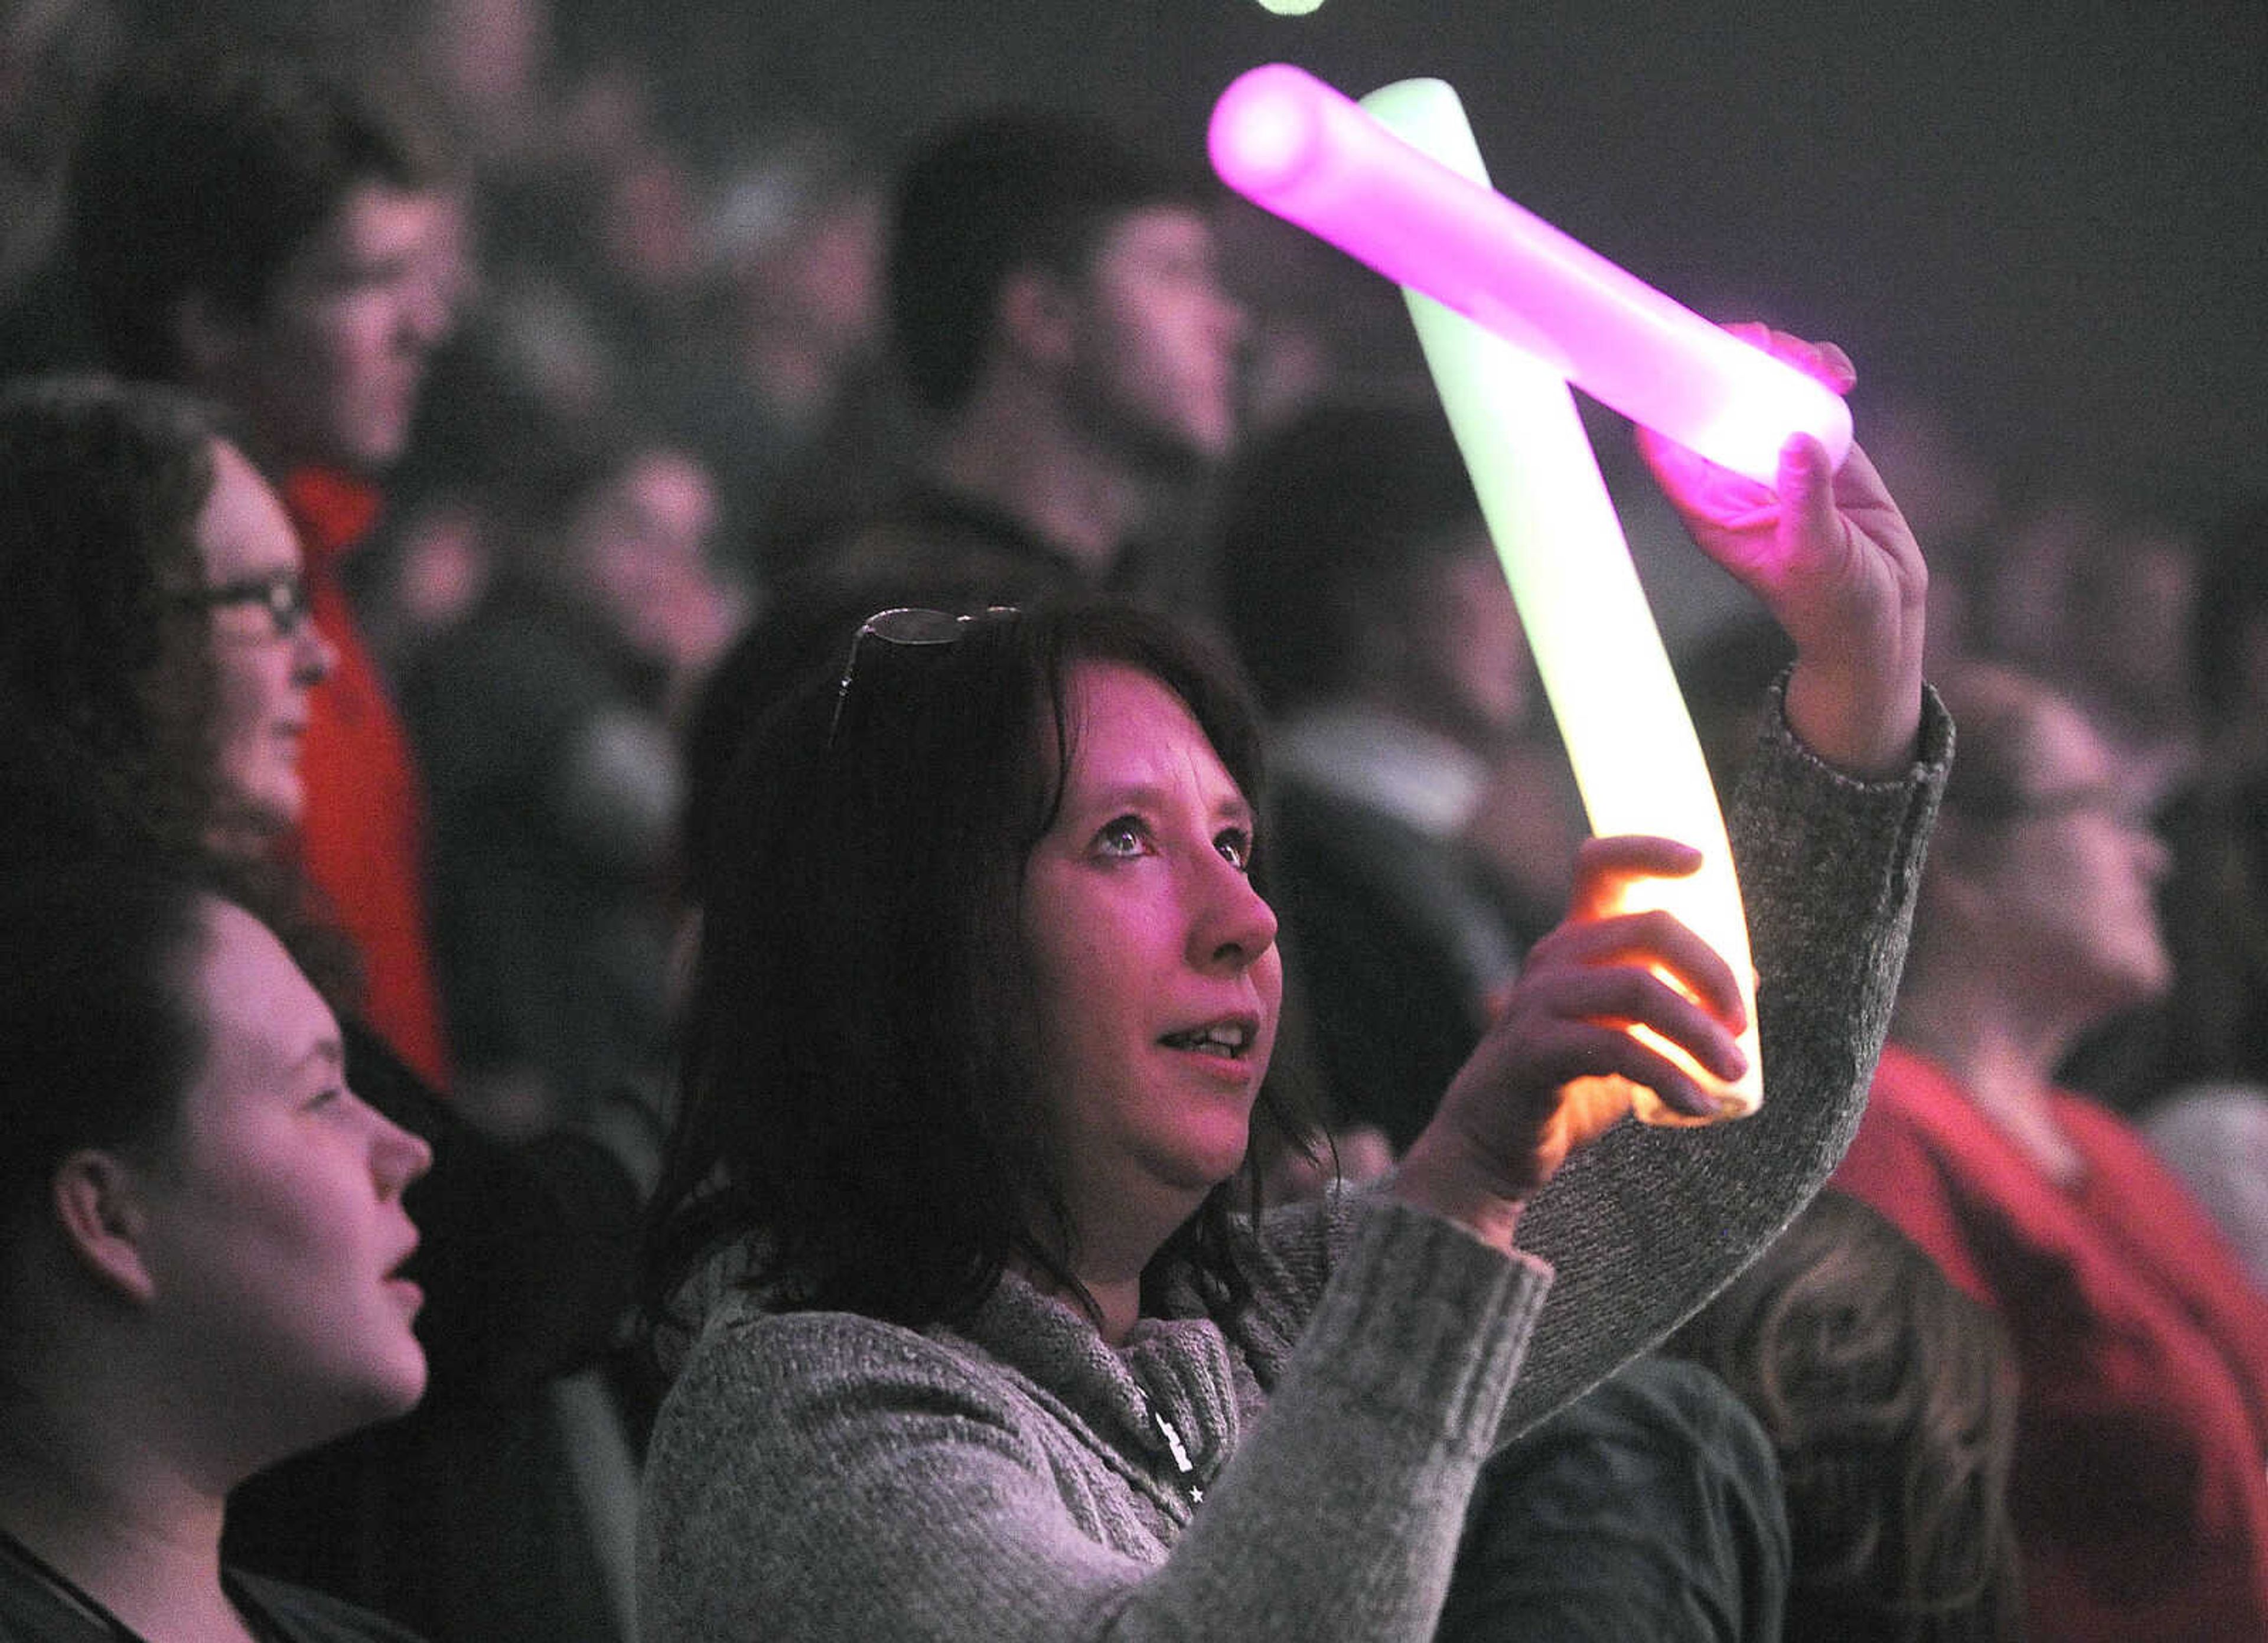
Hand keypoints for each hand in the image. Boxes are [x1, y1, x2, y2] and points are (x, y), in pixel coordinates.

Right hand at [1393, 836, 1748, 1250]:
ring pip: (1639, 988)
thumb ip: (1674, 1001)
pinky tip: (1699, 1104)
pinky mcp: (1534, 1051)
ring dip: (1699, 1031)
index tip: (1701, 862)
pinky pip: (1617, 1049)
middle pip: (1648, 927)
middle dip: (1711, 971)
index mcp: (1575, 941)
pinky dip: (1669, 1075)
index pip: (1601, 863)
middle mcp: (1554, 957)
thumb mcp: (1626, 1034)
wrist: (1493, 1147)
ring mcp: (1539, 1001)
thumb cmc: (1566, 1086)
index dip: (1649, 850)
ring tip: (1733, 1072)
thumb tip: (1750, 976)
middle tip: (1742, 1025)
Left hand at [1637, 328, 1927, 777]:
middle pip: (1711, 399)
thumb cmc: (1835, 605)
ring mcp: (1774, 457)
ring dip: (1781, 358)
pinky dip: (1819, 372)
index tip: (1684, 359)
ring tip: (1817, 364)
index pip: (1665, 442)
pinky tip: (1839, 377)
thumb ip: (1805, 501)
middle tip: (1764, 344)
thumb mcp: (1816, 558)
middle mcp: (1734, 476)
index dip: (1665, 396)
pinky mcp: (1817, 446)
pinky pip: (1806, 393)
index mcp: (1709, 507)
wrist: (1882, 616)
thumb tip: (1798, 444)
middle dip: (1730, 359)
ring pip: (1759, 385)